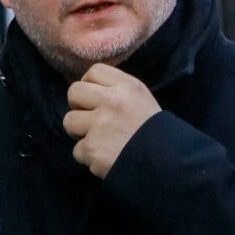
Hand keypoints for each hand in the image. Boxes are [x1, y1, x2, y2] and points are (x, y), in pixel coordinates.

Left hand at [63, 63, 161, 178]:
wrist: (166, 164)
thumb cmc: (154, 131)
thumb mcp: (142, 99)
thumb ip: (118, 90)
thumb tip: (89, 89)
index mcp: (126, 86)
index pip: (94, 71)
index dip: (89, 84)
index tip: (95, 98)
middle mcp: (111, 101)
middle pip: (74, 92)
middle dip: (78, 106)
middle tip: (91, 119)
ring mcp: (100, 125)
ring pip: (69, 121)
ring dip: (79, 132)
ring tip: (97, 139)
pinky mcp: (92, 148)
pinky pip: (77, 150)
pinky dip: (89, 157)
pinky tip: (105, 157)